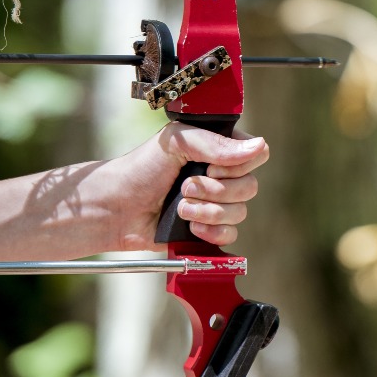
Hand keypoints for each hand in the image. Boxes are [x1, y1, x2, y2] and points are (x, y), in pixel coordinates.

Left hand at [106, 123, 268, 249]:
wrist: (116, 207)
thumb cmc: (141, 168)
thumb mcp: (177, 142)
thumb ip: (216, 144)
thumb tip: (259, 147)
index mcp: (218, 148)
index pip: (257, 154)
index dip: (238, 164)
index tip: (210, 166)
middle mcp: (221, 175)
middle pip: (251, 186)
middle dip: (216, 190)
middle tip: (185, 187)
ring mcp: (216, 203)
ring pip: (240, 212)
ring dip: (207, 211)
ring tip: (180, 207)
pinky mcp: (208, 229)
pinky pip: (230, 234)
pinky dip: (210, 231)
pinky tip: (189, 225)